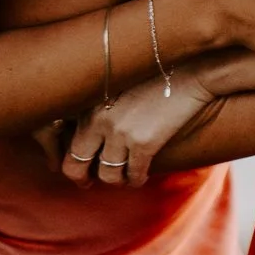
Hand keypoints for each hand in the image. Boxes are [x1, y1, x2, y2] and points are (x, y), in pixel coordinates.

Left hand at [62, 76, 216, 186]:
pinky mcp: (144, 143)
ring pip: (107, 174)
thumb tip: (85, 131)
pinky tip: (140, 177)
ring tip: (122, 179)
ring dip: (115, 181)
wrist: (189, 71)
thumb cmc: (155, 74)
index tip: (79, 167)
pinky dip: (136, 180)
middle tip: (89, 182)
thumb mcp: (116, 84)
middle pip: (75, 165)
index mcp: (88, 104)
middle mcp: (98, 120)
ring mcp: (120, 132)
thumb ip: (97, 106)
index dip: (70, 159)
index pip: (65, 142)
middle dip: (82, 178)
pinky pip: (133, 174)